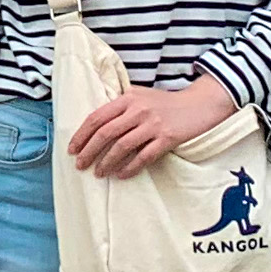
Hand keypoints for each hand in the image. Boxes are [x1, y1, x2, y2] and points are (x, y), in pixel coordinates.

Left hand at [62, 74, 242, 179]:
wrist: (198, 105)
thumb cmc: (165, 103)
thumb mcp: (140, 96)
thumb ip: (120, 106)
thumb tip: (94, 124)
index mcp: (128, 98)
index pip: (97, 117)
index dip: (82, 135)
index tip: (72, 149)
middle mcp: (138, 110)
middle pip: (106, 133)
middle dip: (89, 151)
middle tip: (80, 165)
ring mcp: (153, 124)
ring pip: (122, 146)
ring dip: (107, 162)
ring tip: (99, 173)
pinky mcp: (167, 138)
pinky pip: (144, 157)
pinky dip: (130, 168)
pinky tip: (121, 175)